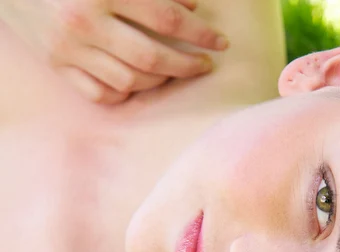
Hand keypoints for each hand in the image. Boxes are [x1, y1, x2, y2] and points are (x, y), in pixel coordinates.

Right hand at [2, 0, 228, 103]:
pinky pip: (102, 95)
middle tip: (204, 65)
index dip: (200, 33)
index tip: (220, 43)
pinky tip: (138, 83)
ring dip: (158, 80)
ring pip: (130, 81)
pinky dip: (124, 93)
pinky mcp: (59, 66)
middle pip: (151, 57)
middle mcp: (84, 21)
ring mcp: (68, 48)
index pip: (167, 17)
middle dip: (186, 65)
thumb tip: (194, 5)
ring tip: (172, 71)